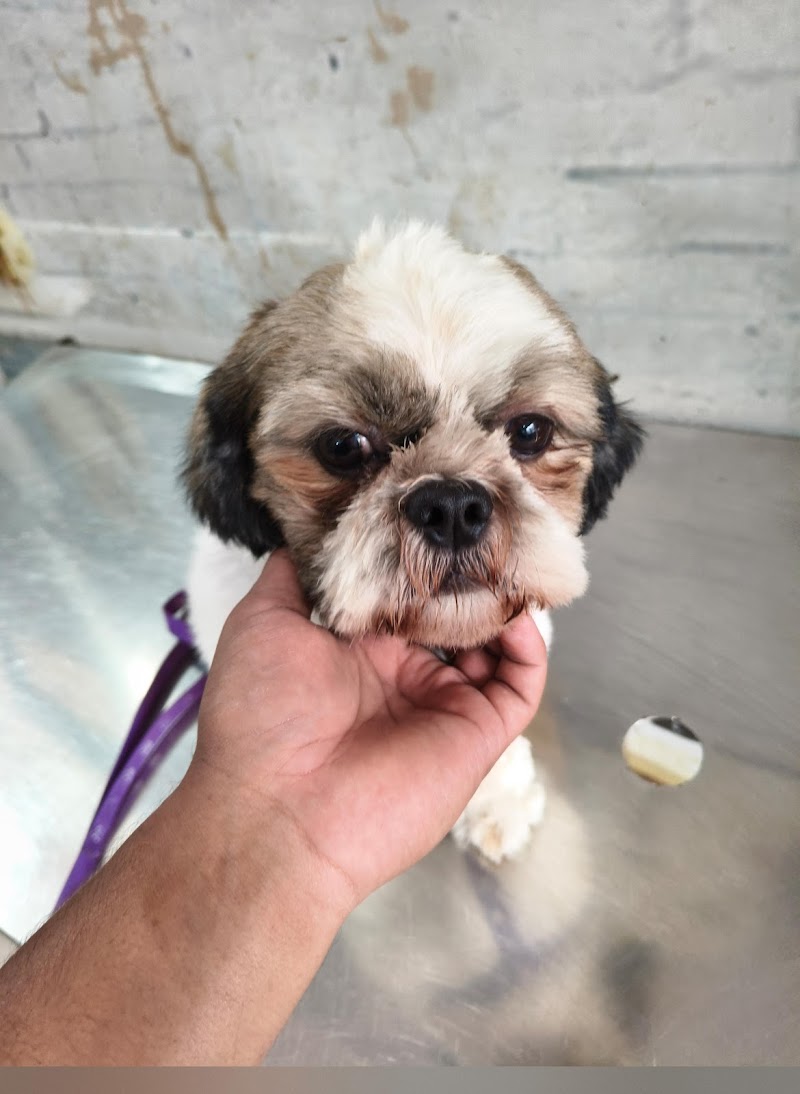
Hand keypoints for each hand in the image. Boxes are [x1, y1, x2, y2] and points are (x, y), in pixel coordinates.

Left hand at [191, 550, 547, 912]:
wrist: (277, 811)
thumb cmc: (261, 714)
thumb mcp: (263, 623)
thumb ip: (295, 575)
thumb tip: (309, 526)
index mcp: (359, 648)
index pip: (408, 592)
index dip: (425, 556)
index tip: (439, 512)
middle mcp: (404, 672)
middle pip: (456, 612)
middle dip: (471, 572)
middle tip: (482, 528)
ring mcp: (442, 703)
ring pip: (494, 644)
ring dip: (504, 603)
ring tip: (507, 560)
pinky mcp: (476, 734)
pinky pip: (519, 684)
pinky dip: (529, 646)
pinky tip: (516, 612)